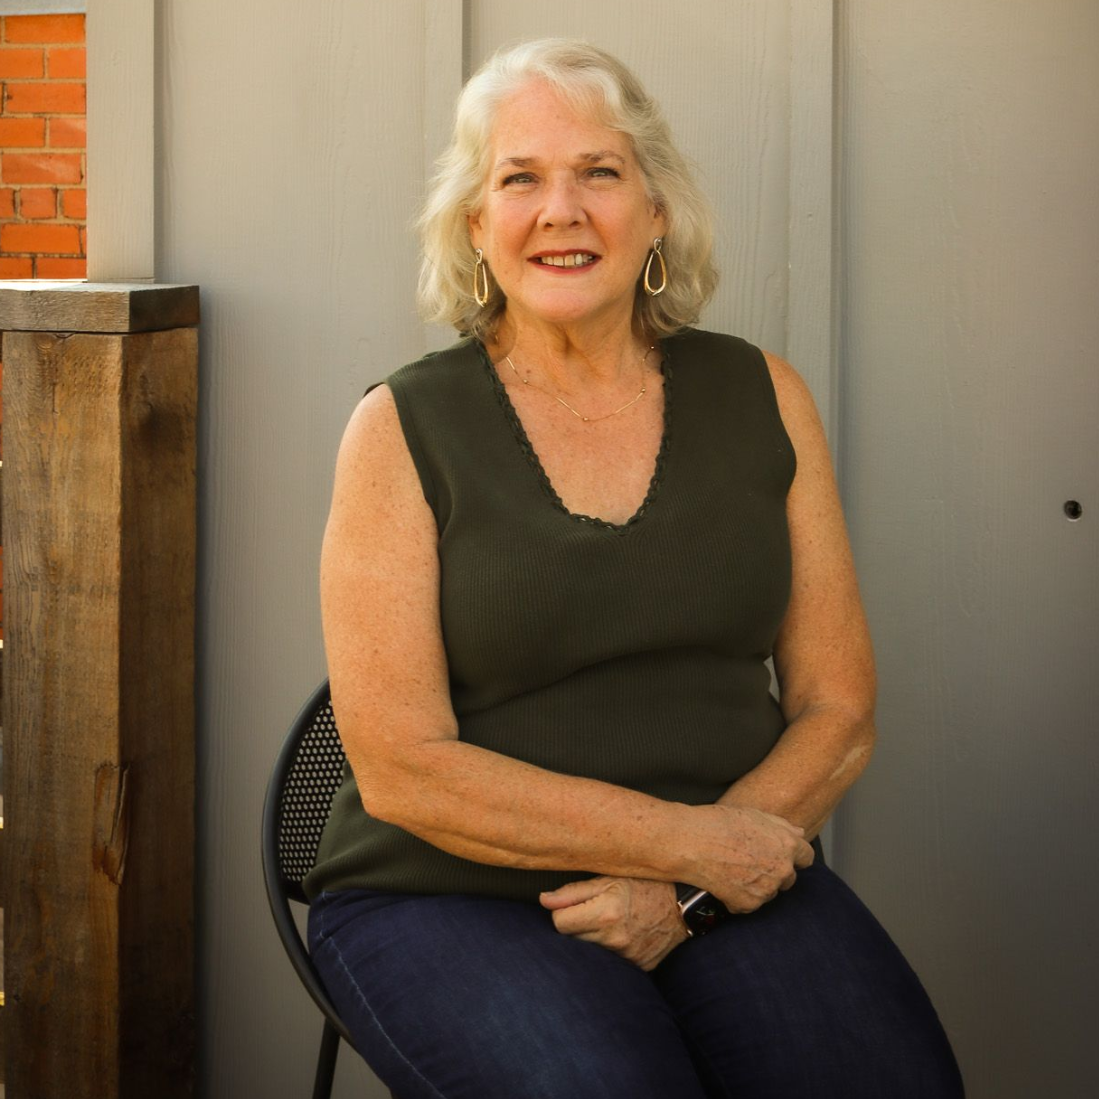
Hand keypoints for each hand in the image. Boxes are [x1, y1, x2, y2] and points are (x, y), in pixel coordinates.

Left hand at [540, 876, 688, 970]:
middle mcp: (615, 939)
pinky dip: (613, 948)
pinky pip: (613, 960)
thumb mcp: (609, 878)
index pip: (559, 923)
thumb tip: (543, 900)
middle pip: (573, 939)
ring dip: (594, 937)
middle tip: (594, 909)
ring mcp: (628, 957)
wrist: (686, 903)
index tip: (574, 904)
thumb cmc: (646, 883)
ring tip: (612, 920)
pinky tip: (625, 933)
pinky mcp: (639, 967)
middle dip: (577, 924)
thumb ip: (574, 891)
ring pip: (591, 951)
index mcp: (605, 913)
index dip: (562, 911)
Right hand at [688, 804, 814, 913]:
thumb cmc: (718, 823)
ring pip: (769, 892)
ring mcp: (766, 890)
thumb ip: (781, 825)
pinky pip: (749, 904)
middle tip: (751, 862)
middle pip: (789, 878)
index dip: (794, 855)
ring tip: (733, 870)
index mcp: (787, 845)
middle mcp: (781, 870)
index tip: (783, 855)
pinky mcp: (748, 905)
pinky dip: (738, 897)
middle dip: (775, 872)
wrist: (691, 843)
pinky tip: (724, 882)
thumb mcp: (754, 814)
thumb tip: (799, 832)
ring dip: (758, 885)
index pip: (807, 857)